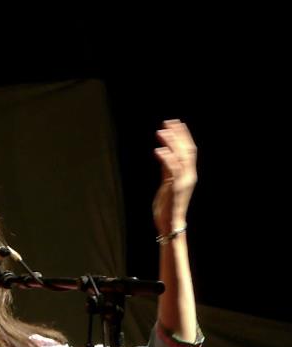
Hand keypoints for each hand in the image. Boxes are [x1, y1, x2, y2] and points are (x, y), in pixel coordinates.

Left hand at [152, 119, 196, 234]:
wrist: (170, 224)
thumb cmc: (167, 206)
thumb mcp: (167, 184)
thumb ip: (167, 170)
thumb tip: (163, 153)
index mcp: (188, 174)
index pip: (189, 150)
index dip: (183, 136)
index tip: (176, 123)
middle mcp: (189, 176)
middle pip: (187, 150)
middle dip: (178, 134)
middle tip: (169, 122)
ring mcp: (183, 181)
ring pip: (180, 157)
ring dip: (171, 143)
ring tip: (161, 131)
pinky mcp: (175, 188)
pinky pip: (172, 170)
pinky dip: (166, 158)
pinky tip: (158, 150)